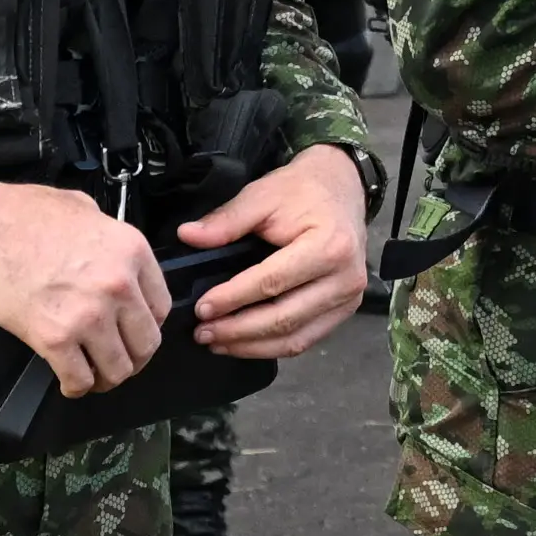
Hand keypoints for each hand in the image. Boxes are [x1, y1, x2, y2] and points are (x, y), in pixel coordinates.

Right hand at [0, 177, 169, 397]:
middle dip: (134, 357)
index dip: (147, 325)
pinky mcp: (54, 339)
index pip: (161, 307)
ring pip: (118, 369)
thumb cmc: (23, 213)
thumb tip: (114, 256)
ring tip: (95, 376)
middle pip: (146, 343)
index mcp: (131, 251)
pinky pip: (79, 380)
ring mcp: (88, 315)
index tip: (134, 331)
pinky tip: (70, 384)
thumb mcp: (83, 208)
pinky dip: (76, 387)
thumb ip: (108, 234)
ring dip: (107, 378)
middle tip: (117, 359)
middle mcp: (118, 286)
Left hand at [182, 143, 373, 360]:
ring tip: (216, 342)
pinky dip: (271, 348)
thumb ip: (227, 220)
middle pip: (284, 318)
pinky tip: (243, 344)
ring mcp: (349, 300)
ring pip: (294, 339)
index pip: (272, 283)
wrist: (342, 188)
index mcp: (329, 247)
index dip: (233, 299)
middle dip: (238, 331)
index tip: (201, 308)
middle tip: (202, 333)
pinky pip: (305, 340)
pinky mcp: (345, 312)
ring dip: (251, 346)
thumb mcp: (262, 195)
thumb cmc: (302, 191)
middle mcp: (345, 279)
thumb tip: (187, 236)